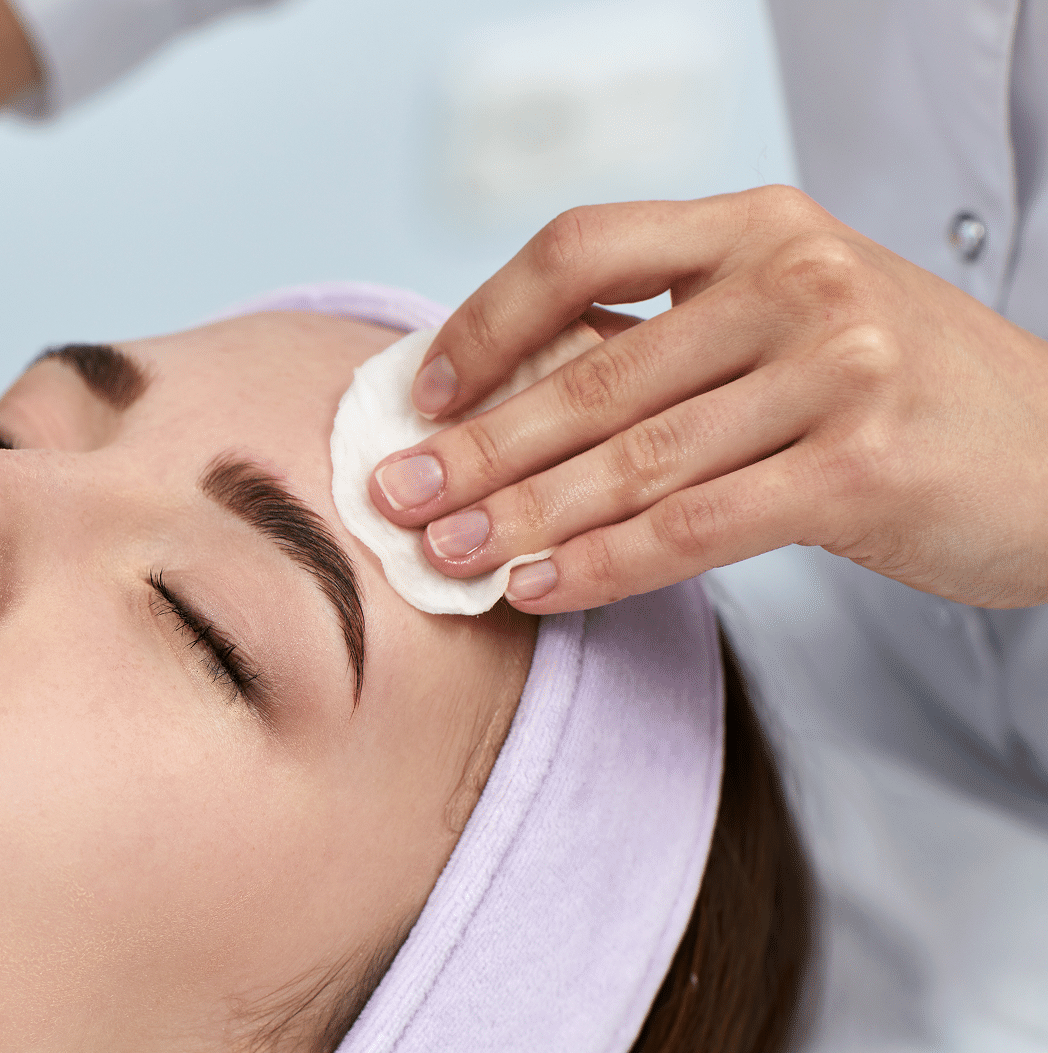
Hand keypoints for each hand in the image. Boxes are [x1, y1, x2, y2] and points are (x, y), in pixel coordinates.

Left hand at [368, 185, 1047, 612]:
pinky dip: (603, 567)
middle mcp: (796, 281)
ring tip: (446, 558)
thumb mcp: (787, 321)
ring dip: (521, 519)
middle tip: (393, 499)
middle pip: (591, 374)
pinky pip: (695, 529)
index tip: (420, 394)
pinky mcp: (862, 470)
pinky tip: (538, 589)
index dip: (483, 322)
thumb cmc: (896, 393)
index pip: (580, 250)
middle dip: (476, 448)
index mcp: (757, 226)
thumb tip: (497, 396)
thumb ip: (663, 340)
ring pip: (633, 462)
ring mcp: (837, 372)